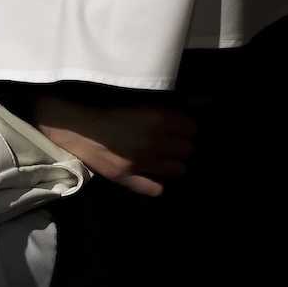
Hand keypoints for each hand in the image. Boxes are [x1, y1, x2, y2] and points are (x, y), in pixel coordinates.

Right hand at [31, 92, 201, 197]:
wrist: (78, 125)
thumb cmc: (111, 107)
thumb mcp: (146, 98)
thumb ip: (180, 99)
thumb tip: (209, 101)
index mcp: (160, 118)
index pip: (193, 128)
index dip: (185, 127)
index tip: (176, 126)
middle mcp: (154, 141)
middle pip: (188, 151)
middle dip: (181, 146)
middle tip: (169, 142)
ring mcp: (141, 162)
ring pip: (178, 171)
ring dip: (173, 164)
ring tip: (162, 157)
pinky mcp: (127, 177)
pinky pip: (156, 188)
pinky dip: (157, 184)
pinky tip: (153, 175)